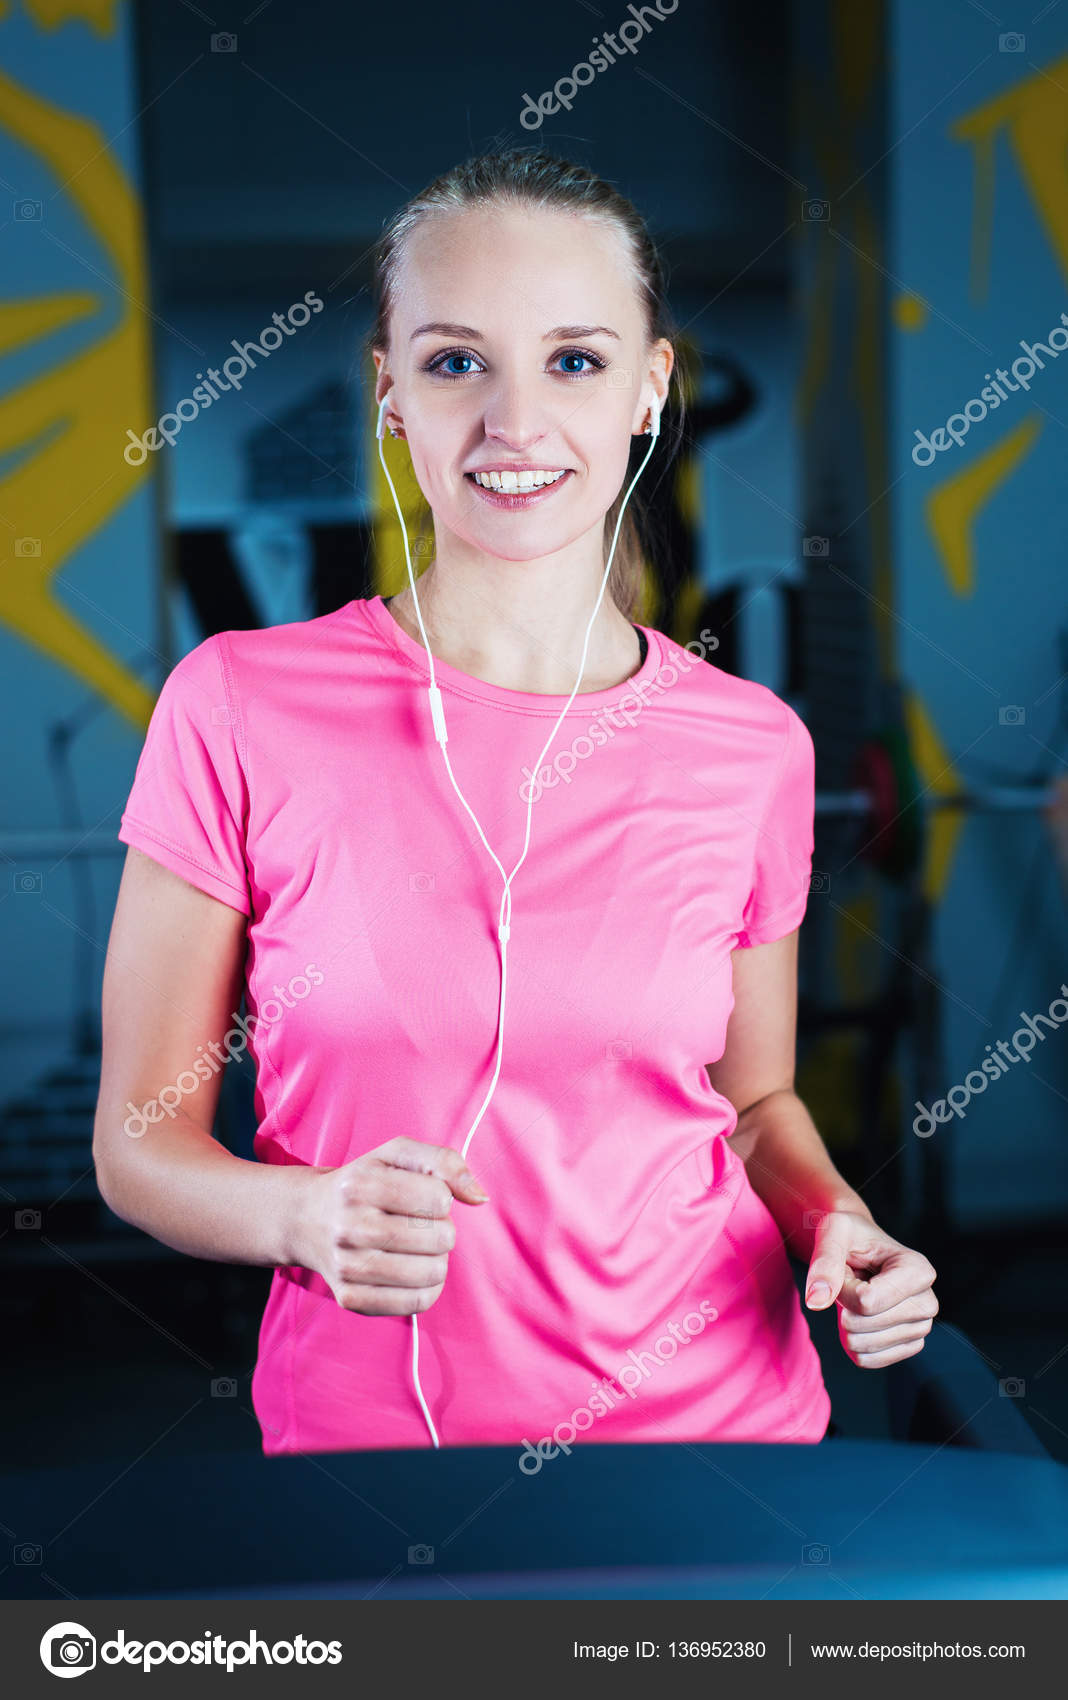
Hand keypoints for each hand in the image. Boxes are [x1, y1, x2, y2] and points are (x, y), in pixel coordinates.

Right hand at [291, 1136, 489, 1314]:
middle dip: (441, 1230)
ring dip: (437, 1260)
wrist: (307, 1218)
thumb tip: (480, 1198)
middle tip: (420, 1225)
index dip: (441, 1198)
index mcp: (362, 1183)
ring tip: (418, 1248)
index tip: (421, 1198)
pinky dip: (427, 1289)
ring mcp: (347, 1266)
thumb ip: (445, 1162)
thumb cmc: (364, 1182)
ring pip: (431, 1273)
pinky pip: (415, 1303)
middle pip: (439, 1238)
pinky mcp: (350, 1298)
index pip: (439, 1198)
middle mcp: (350, 1226)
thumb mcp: (397, 1154)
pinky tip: (414, 1273)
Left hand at [804, 1209, 937, 1367]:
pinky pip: (867, 1360)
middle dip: (844, 1306)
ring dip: (845, 1324)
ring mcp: (921, 1328)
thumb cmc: (849, 1235)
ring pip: (864, 1345)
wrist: (860, 1248)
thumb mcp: (834, 1231)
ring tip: (857, 1297)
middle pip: (864, 1325)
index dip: (843, 1289)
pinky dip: (851, 1343)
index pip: (867, 1301)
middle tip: (852, 1283)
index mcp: (918, 1270)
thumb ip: (824, 1262)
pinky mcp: (908, 1345)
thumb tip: (816, 1301)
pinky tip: (857, 1319)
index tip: (849, 1269)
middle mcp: (927, 1302)